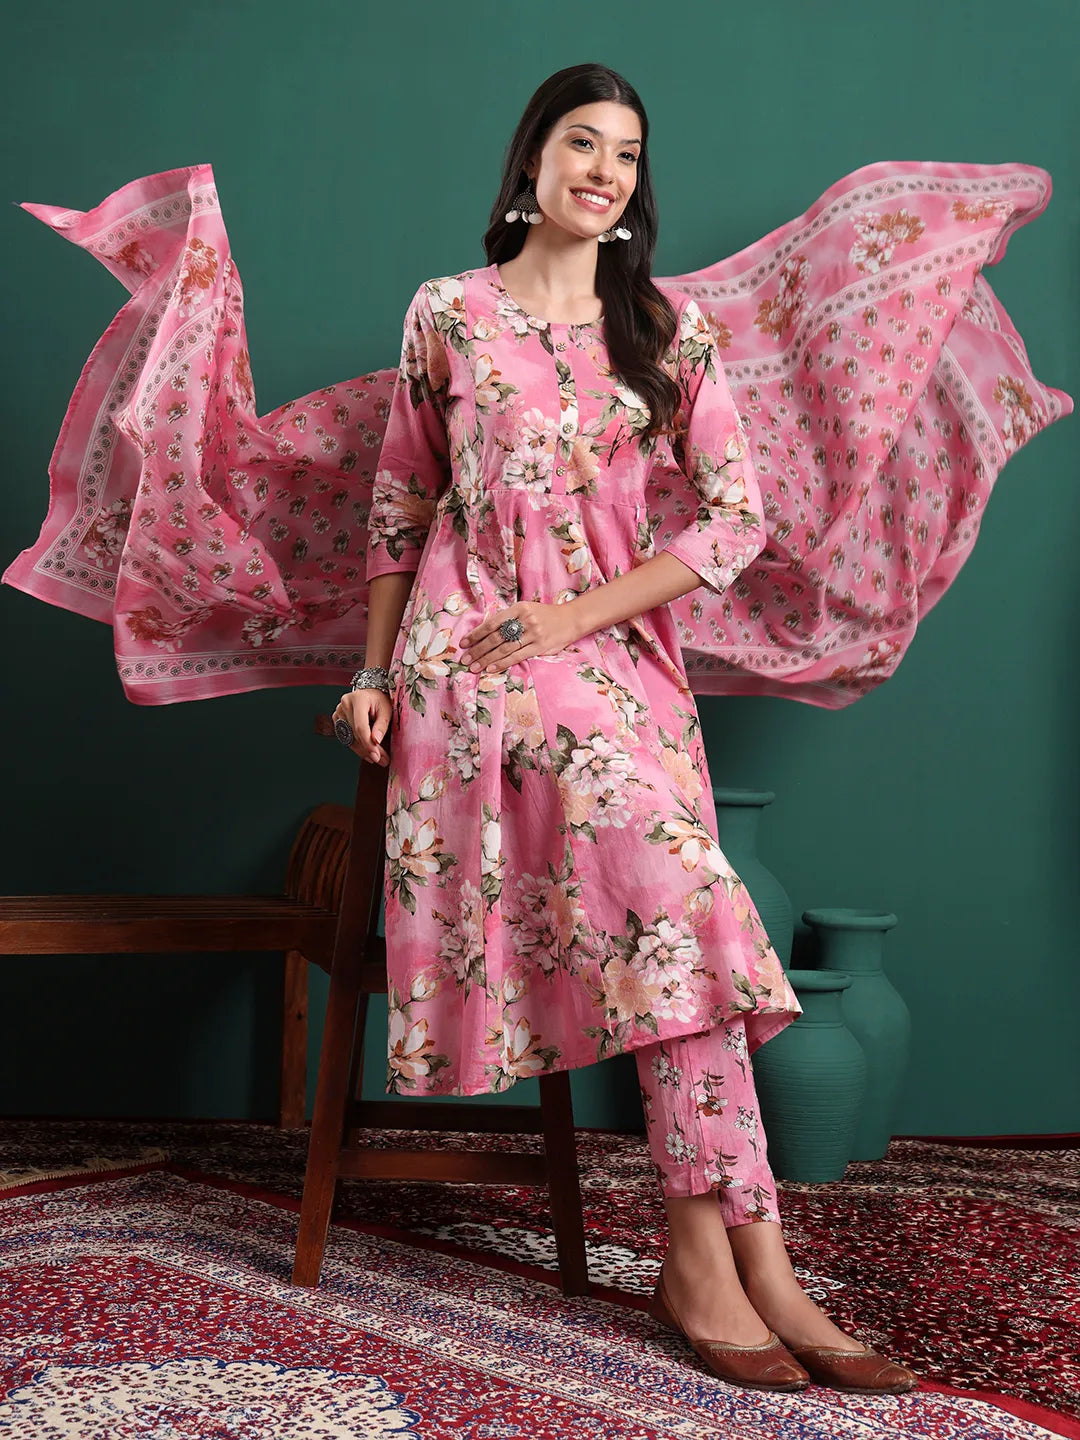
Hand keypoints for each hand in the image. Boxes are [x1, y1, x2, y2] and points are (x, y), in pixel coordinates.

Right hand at [332, 687, 392, 764]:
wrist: (371, 694)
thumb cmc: (380, 700)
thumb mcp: (386, 710)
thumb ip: (381, 726)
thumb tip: (376, 741)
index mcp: (358, 699)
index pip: (360, 726)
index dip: (368, 743)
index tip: (376, 755)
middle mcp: (345, 704)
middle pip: (355, 734)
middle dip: (369, 749)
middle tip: (382, 760)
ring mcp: (339, 711)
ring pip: (349, 738)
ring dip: (363, 751)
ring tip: (376, 758)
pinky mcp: (337, 719)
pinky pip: (346, 737)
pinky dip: (356, 746)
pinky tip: (366, 753)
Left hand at [460, 601, 582, 673]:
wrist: (571, 619)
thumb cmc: (545, 615)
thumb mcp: (527, 610)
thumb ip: (509, 619)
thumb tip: (486, 633)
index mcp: (518, 608)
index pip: (492, 623)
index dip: (476, 634)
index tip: (463, 643)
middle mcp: (524, 620)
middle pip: (495, 637)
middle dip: (477, 649)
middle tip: (464, 659)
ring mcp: (533, 633)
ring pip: (504, 648)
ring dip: (486, 659)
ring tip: (473, 666)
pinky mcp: (540, 646)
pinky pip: (517, 656)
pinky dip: (502, 663)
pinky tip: (490, 668)